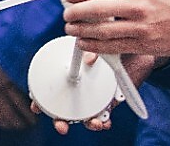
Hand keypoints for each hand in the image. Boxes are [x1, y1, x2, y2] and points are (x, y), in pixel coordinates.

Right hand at [34, 53, 156, 134]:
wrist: (134, 45)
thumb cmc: (110, 44)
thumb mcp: (99, 45)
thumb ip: (93, 51)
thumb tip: (88, 60)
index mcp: (71, 71)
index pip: (52, 86)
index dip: (40, 98)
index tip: (36, 106)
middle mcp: (80, 86)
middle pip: (66, 107)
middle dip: (60, 120)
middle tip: (61, 124)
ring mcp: (94, 96)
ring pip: (85, 116)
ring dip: (87, 123)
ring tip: (93, 123)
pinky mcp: (110, 102)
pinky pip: (105, 116)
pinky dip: (104, 122)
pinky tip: (105, 121)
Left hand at [63, 0, 169, 56]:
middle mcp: (138, 7)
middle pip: (95, 9)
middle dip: (74, 12)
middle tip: (67, 14)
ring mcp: (141, 28)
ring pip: (101, 31)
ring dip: (80, 31)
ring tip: (71, 29)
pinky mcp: (144, 46)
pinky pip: (113, 47)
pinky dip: (94, 46)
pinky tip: (85, 43)